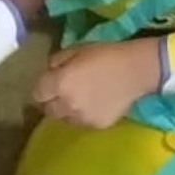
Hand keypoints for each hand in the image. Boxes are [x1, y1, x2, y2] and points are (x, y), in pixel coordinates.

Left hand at [35, 38, 158, 128]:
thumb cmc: (107, 55)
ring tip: (79, 99)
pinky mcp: (96, 125)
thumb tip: (49, 70)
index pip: (37, 94)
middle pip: (48, 110)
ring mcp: (82, 117)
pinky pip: (82, 122)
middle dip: (52, 101)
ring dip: (67, 110)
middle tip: (62, 93)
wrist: (137, 70)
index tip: (49, 84)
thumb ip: (57, 61)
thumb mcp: (77, 49)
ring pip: (64, 118)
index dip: (42, 89)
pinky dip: (83, 115)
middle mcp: (67, 104)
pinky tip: (94, 104)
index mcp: (60, 83)